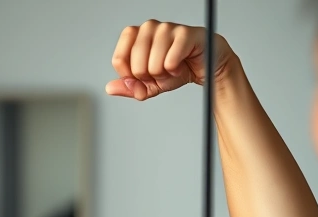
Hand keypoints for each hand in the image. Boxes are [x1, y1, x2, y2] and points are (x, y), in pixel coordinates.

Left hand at [106, 21, 236, 100]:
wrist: (206, 68)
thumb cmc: (177, 70)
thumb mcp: (150, 84)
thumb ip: (131, 87)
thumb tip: (111, 88)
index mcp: (136, 35)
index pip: (118, 59)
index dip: (130, 76)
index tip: (143, 76)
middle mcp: (149, 27)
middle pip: (135, 64)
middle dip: (149, 78)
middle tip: (161, 73)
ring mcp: (167, 28)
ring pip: (153, 64)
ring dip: (163, 75)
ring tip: (172, 69)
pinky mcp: (185, 34)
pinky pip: (170, 61)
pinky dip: (175, 71)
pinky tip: (181, 66)